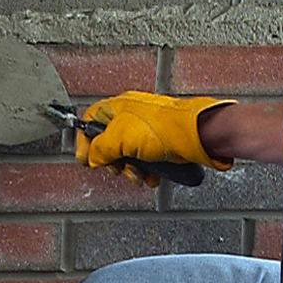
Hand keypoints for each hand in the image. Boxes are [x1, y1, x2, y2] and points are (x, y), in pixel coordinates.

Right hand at [73, 92, 234, 182]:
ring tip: (139, 175)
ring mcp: (148, 130)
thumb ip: (99, 149)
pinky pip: (146, 160)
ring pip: (128, 155)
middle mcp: (132, 116)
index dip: (84, 141)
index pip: (90, 120)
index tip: (85, 159)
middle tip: (117, 168)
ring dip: (131, 170)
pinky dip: (147, 171)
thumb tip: (92, 157)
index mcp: (119, 107)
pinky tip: (153, 175)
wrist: (198, 136)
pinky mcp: (162, 143)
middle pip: (109, 142)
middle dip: (112, 161)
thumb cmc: (165, 129)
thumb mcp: (120, 139)